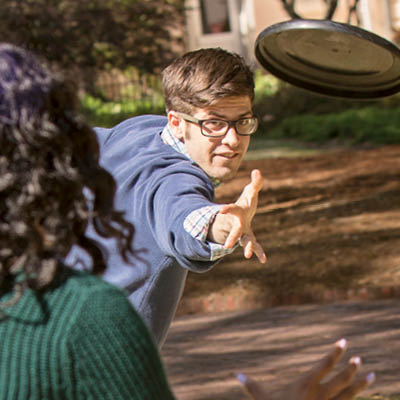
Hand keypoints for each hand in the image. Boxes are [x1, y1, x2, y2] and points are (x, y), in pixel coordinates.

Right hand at [208, 169, 266, 262]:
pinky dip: (259, 252)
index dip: (227, 209)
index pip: (232, 209)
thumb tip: (257, 171)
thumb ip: (255, 182)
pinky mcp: (250, 238)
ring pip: (244, 240)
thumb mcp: (250, 192)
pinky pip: (255, 246)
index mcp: (238, 211)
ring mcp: (243, 232)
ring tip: (247, 256)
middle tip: (227, 246)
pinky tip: (263, 260)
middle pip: (235, 230)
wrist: (240, 217)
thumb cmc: (246, 202)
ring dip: (246, 247)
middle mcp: (239, 223)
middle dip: (232, 237)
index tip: (220, 211)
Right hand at [237, 339, 374, 399]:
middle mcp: (322, 395)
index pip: (324, 365)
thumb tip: (237, 375)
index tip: (343, 342)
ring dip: (361, 383)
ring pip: (350, 393)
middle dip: (350, 367)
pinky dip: (357, 397)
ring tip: (371, 374)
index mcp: (307, 384)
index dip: (334, 353)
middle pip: (340, 378)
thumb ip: (253, 387)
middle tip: (358, 358)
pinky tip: (362, 394)